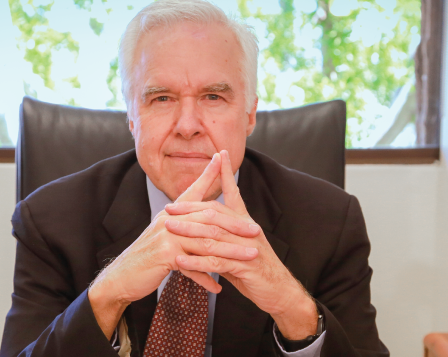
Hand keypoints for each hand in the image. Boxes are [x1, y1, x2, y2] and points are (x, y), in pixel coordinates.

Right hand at [87, 153, 261, 337]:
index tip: (224, 159)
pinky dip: (207, 279)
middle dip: (236, 225)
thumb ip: (183, 228)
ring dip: (231, 252)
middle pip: (209, 219)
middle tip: (256, 231)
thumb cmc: (145, 258)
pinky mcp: (165, 256)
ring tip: (250, 257)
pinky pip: (193, 266)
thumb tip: (202, 223)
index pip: (193, 190)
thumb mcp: (164, 237)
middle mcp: (170, 220)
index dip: (208, 174)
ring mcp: (167, 237)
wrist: (121, 277)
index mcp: (172, 214)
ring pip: (207, 242)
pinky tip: (219, 287)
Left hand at [164, 150, 318, 339]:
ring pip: (213, 235)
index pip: (235, 193)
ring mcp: (246, 247)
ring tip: (168, 229)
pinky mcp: (244, 266)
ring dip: (188, 231)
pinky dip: (196, 261)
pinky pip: (215, 262)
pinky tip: (180, 261)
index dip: (227, 174)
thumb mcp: (238, 249)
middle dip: (190, 208)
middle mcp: (247, 230)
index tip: (219, 155)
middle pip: (215, 212)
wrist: (279, 292)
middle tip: (168, 207)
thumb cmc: (257, 271)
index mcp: (246, 223)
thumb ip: (223, 237)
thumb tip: (204, 230)